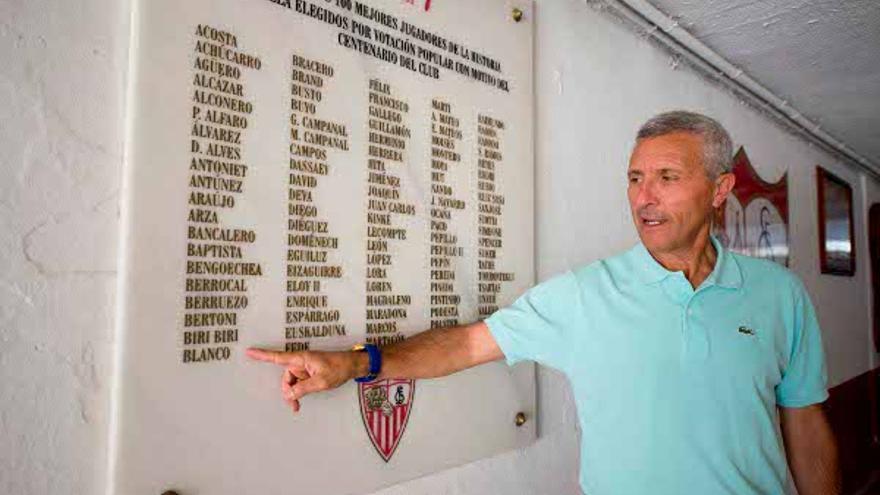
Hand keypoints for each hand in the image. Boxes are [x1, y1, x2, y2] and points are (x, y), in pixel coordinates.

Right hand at [246, 348, 360, 412]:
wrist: (353, 365)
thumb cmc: (339, 368)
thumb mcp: (321, 382)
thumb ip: (303, 388)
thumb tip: (288, 394)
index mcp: (301, 358)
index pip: (278, 357)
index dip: (262, 355)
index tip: (249, 352)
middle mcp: (301, 362)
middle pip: (285, 377)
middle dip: (287, 391)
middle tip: (294, 405)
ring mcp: (305, 367)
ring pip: (291, 382)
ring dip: (293, 394)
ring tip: (297, 406)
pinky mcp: (309, 372)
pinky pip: (299, 383)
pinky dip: (298, 392)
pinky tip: (299, 402)